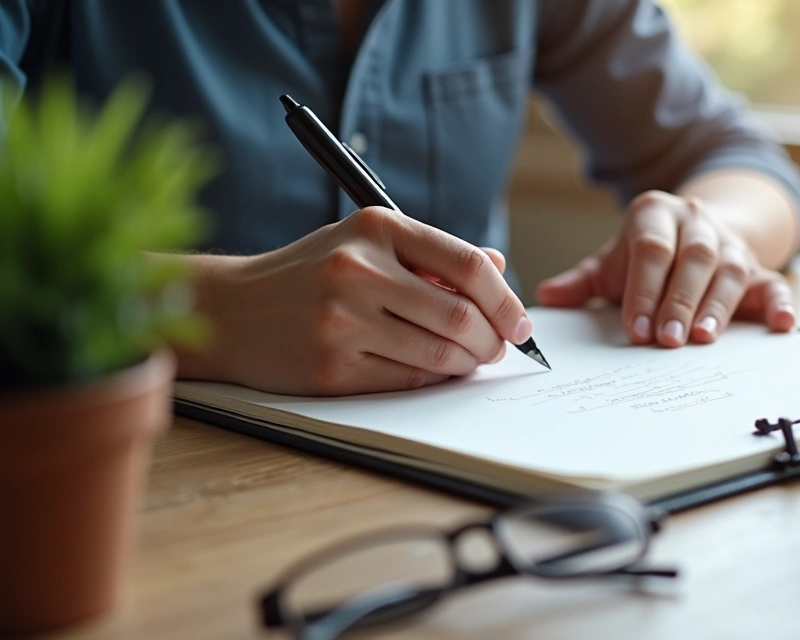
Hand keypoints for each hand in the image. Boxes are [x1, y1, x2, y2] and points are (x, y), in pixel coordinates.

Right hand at [180, 207, 530, 394]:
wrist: (231, 309)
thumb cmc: (310, 273)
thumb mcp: (367, 242)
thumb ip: (432, 253)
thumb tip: (498, 269)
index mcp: (377, 228)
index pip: (467, 264)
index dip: (506, 300)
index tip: (520, 323)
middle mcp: (358, 270)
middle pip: (460, 315)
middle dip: (492, 339)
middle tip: (497, 348)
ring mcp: (342, 320)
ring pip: (440, 352)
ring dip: (468, 363)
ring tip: (470, 360)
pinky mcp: (331, 367)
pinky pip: (408, 379)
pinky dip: (433, 378)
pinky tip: (434, 370)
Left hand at [535, 191, 795, 345]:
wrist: (696, 232)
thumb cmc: (648, 256)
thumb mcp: (613, 262)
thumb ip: (583, 282)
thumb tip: (547, 297)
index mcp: (656, 214)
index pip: (652, 250)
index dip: (644, 289)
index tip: (635, 329)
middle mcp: (697, 223)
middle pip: (693, 259)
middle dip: (679, 302)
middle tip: (667, 341)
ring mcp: (732, 244)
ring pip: (729, 270)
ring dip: (718, 306)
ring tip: (704, 339)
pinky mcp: (760, 267)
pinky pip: (775, 283)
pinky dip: (781, 304)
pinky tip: (782, 326)